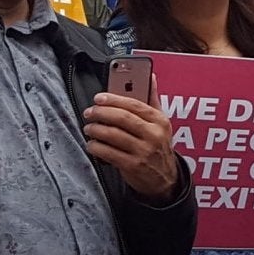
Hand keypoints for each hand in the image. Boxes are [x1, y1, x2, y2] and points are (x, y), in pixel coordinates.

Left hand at [84, 86, 179, 200]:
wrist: (164, 178)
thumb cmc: (158, 147)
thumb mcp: (161, 123)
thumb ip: (153, 100)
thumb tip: (150, 76)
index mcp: (160, 121)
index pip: (135, 104)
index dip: (114, 99)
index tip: (99, 98)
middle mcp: (153, 135)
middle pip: (122, 118)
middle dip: (101, 113)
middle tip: (90, 112)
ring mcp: (143, 151)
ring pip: (112, 135)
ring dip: (95, 130)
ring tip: (89, 128)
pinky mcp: (132, 165)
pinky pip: (107, 152)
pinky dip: (95, 147)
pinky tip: (92, 144)